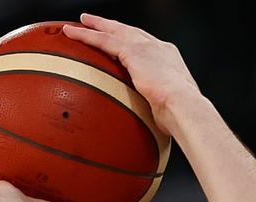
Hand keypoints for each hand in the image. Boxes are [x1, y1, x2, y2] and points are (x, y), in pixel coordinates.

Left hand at [63, 13, 200, 135]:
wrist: (184, 105)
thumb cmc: (180, 115)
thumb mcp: (169, 109)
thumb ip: (157, 110)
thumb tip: (153, 126)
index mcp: (168, 59)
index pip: (146, 46)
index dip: (133, 41)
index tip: (123, 41)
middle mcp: (158, 48)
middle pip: (129, 32)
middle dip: (112, 26)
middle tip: (96, 21)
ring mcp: (145, 47)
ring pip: (114, 31)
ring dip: (96, 26)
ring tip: (81, 21)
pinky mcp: (133, 52)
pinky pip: (103, 41)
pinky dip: (86, 36)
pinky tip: (71, 34)